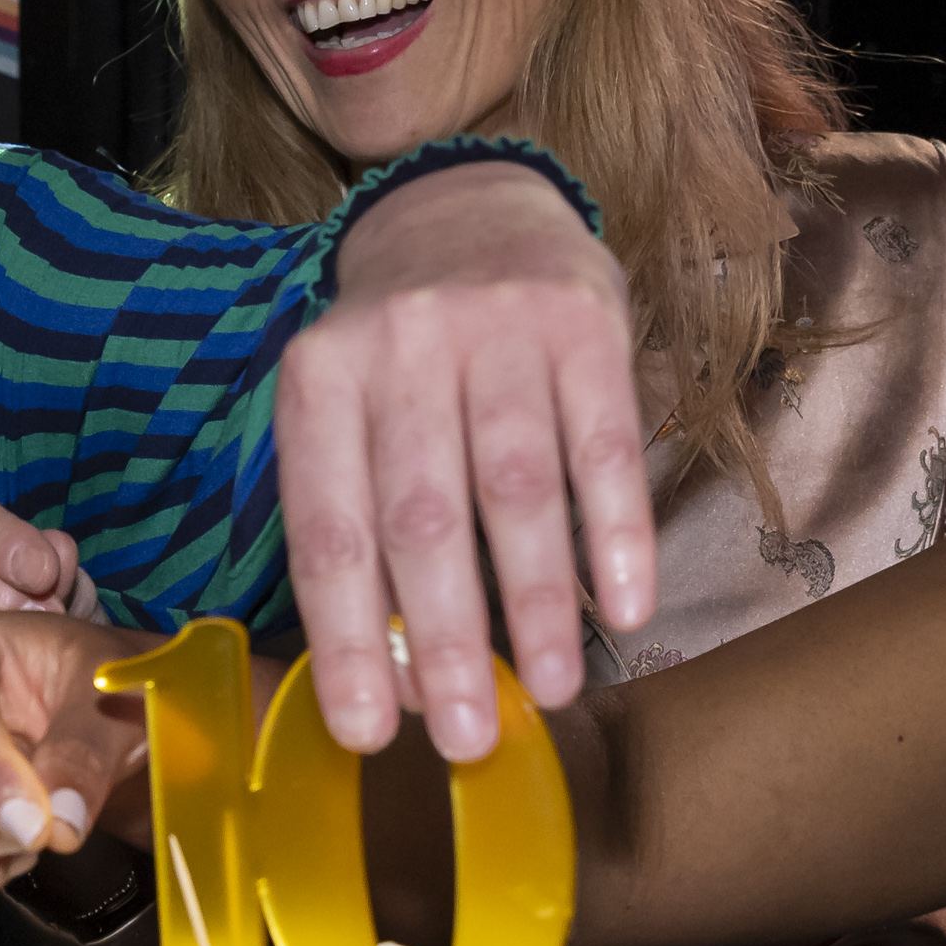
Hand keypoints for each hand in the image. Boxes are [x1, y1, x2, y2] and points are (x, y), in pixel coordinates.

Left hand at [286, 159, 651, 761]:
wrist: (473, 208)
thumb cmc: (404, 356)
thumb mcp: (351, 411)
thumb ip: (364, 525)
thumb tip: (393, 680)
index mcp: (319, 381)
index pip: (328, 530)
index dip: (346, 638)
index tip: (368, 731)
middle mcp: (397, 347)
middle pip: (421, 518)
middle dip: (446, 642)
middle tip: (469, 738)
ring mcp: (492, 328)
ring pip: (514, 489)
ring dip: (537, 603)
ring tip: (552, 690)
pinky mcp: (582, 321)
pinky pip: (602, 446)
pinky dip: (616, 535)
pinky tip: (627, 609)